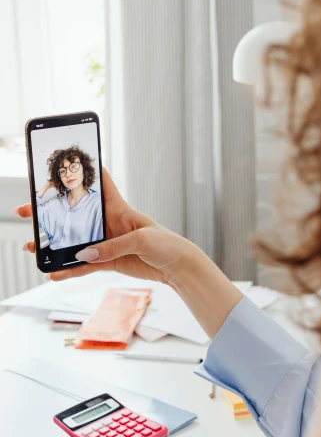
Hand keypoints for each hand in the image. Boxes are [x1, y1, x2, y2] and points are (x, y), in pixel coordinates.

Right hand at [15, 168, 242, 337]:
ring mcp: (106, 243)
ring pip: (74, 242)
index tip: (60, 163)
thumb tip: (84, 253)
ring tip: (32, 248)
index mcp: (118, 207)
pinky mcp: (108, 261)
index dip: (82, 171)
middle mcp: (108, 222)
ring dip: (54, 245)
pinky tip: (54, 274)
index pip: (99, 183)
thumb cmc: (166, 243)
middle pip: (74, 214)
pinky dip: (69, 271)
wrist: (177, 267)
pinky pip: (83, 266)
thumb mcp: (142, 240)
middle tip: (27, 212)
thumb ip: (113, 246)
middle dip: (51, 213)